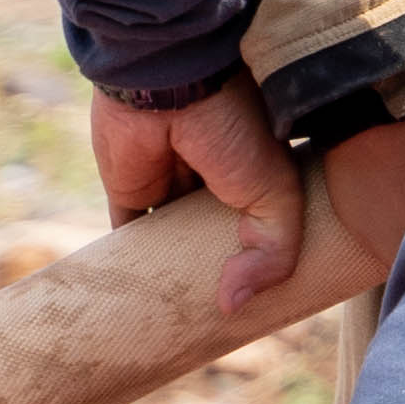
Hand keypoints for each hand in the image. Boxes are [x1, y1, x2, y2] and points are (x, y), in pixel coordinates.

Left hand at [88, 83, 304, 309]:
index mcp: (257, 178)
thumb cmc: (235, 125)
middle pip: (217, 241)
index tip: (266, 305)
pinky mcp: (129, 191)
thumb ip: (274, 250)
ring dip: (176, 271)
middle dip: (221, 274)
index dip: (266, 263)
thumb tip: (234, 305)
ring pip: (175, 241)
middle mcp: (215, 185)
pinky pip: (129, 234)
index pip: (265, 229)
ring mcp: (171, 187)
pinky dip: (131, 260)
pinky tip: (136, 294)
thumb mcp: (276, 191)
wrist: (170, 81)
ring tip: (178, 320)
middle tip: (220, 322)